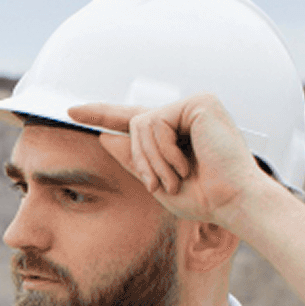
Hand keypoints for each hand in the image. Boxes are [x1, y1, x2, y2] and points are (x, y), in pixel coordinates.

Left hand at [67, 93, 268, 228]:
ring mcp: (194, 104)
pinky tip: (187, 163)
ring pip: (141, 125)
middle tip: (161, 185)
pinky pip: (156, 123)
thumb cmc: (204, 198)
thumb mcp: (157, 182)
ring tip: (178, 176)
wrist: (232, 203)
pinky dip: (164, 151)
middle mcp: (186, 111)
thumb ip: (133, 160)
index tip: (72, 110)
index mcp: (177, 130)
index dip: (101, 113)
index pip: (133, 119)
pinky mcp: (200, 102)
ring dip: (153, 160)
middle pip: (133, 126)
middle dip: (141, 161)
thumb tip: (104, 137)